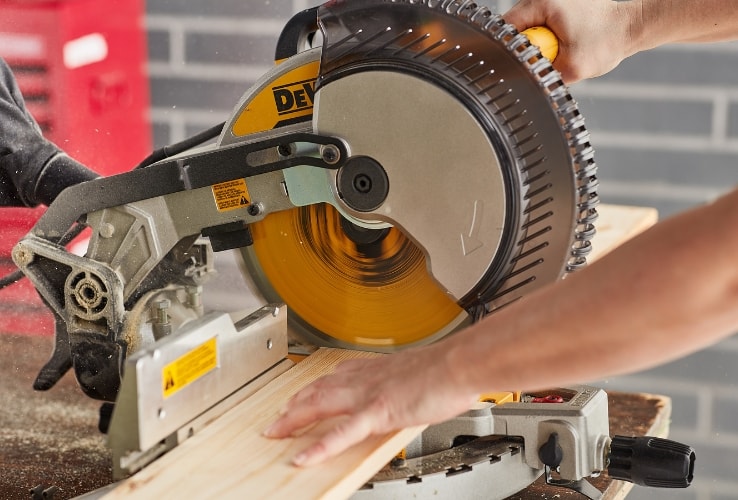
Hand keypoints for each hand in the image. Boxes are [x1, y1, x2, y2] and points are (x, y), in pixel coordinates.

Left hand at [263, 344, 477, 465]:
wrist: (458, 364)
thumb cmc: (446, 367)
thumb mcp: (416, 370)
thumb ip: (402, 380)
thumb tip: (404, 388)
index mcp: (374, 368)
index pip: (334, 376)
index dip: (313, 387)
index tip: (301, 393)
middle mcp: (364, 378)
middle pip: (317, 390)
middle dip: (293, 405)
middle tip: (276, 418)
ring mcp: (367, 394)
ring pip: (319, 406)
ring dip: (294, 420)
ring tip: (275, 434)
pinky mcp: (377, 412)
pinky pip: (341, 434)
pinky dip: (320, 447)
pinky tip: (304, 458)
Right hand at [503, 0, 635, 82]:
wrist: (634, 24)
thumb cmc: (611, 37)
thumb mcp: (573, 67)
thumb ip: (544, 76)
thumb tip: (526, 83)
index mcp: (541, 3)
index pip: (505, 29)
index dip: (505, 51)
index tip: (514, 66)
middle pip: (514, 30)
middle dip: (527, 50)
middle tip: (548, 59)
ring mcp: (550, 2)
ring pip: (528, 31)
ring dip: (540, 47)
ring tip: (561, 51)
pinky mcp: (557, 9)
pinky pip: (541, 29)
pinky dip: (550, 42)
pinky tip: (565, 45)